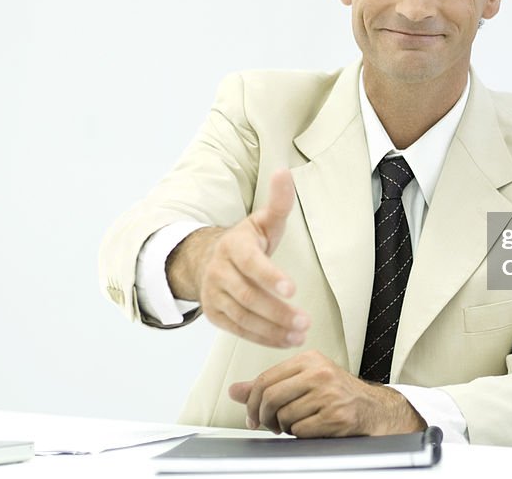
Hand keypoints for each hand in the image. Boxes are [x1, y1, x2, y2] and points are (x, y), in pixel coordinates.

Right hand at [166, 169, 308, 347]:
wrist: (206, 259)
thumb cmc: (246, 241)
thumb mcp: (263, 220)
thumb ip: (279, 202)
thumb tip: (285, 172)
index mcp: (233, 246)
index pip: (251, 263)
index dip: (270, 276)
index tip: (292, 289)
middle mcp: (219, 271)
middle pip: (248, 296)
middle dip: (278, 312)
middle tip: (306, 322)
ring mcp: (213, 295)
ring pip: (243, 316)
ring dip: (272, 329)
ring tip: (300, 334)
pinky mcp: (214, 314)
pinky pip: (238, 330)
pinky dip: (262, 338)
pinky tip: (285, 341)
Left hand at [228, 350, 425, 436]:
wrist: (373, 409)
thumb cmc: (336, 394)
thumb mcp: (303, 381)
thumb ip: (268, 385)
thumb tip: (235, 391)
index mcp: (309, 359)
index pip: (266, 378)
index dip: (252, 401)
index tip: (251, 415)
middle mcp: (320, 373)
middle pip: (271, 397)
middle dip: (263, 417)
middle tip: (267, 425)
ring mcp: (330, 394)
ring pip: (285, 416)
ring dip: (284, 427)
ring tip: (295, 424)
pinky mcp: (337, 416)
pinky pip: (301, 430)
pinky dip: (299, 435)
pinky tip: (309, 429)